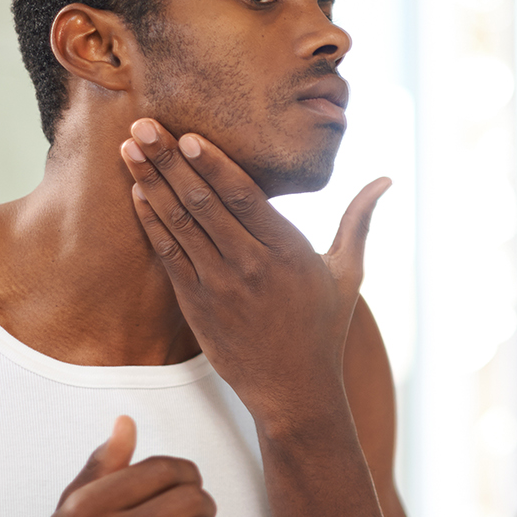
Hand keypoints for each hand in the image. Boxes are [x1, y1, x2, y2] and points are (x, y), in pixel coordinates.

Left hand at [120, 118, 388, 431]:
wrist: (293, 391)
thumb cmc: (323, 327)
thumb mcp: (348, 272)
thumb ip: (359, 220)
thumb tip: (386, 180)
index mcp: (288, 251)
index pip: (245, 196)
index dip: (214, 164)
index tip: (188, 135)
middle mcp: (251, 265)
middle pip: (203, 202)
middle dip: (169, 161)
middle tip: (143, 126)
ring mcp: (219, 286)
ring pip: (178, 224)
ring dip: (150, 183)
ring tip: (129, 149)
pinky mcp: (196, 304)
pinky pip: (168, 255)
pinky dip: (151, 222)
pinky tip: (137, 193)